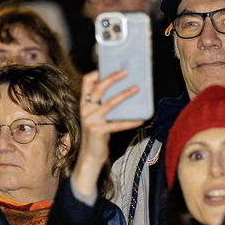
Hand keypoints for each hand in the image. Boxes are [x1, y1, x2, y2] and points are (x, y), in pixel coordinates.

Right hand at [71, 70, 143, 197]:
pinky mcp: (99, 131)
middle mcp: (85, 110)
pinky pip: (118, 124)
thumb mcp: (96, 116)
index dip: (96, 73)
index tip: (109, 68)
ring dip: (125, 94)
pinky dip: (130, 121)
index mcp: (84, 103)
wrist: (90, 156)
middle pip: (98, 88)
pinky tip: (141, 119)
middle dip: (113, 78)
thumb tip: (123, 90)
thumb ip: (102, 104)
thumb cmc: (97, 133)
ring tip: (137, 88)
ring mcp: (91, 120)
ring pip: (109, 103)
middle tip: (126, 72)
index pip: (86, 82)